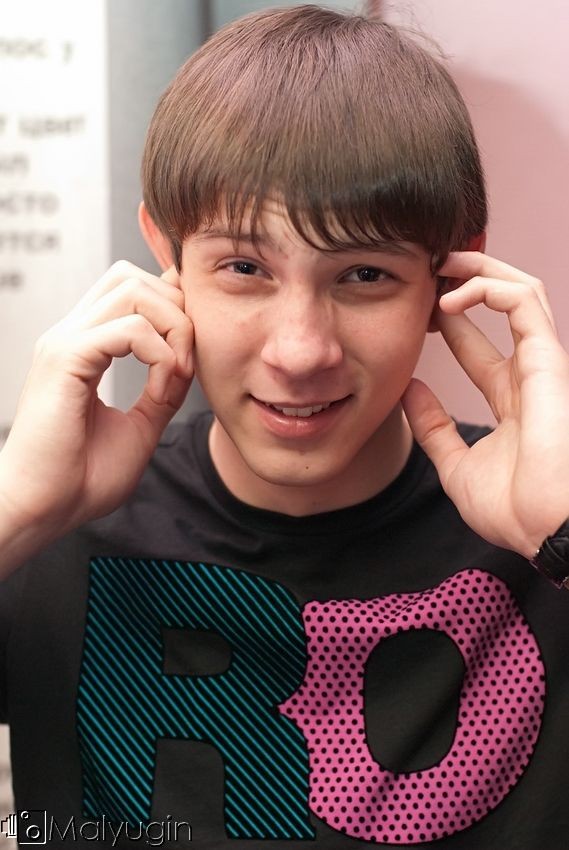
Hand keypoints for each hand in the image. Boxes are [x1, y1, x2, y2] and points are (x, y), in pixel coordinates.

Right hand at [0, 261, 193, 567]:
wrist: (43, 510)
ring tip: (177, 374)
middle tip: (186, 360)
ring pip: (133, 291)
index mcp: (84, 347)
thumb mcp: (141, 426)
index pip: (130, 289)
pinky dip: (159, 353)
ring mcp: (65, 343)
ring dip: (172, 327)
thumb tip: (188, 359)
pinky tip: (162, 386)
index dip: (170, 307)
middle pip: (132, 277)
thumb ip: (164, 389)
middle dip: (175, 308)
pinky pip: (128, 329)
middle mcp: (71, 335)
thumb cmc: (80, 478)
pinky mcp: (65, 360)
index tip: (188, 357)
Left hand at [402, 251, 568, 556]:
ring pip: (519, 290)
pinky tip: (450, 299)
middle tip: (425, 272)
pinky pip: (524, 300)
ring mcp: (541, 364)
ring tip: (438, 265)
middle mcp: (528, 375)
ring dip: (477, 269)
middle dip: (464, 281)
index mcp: (510, 399)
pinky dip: (487, 287)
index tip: (411, 313)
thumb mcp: (456, 465)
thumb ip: (434, 428)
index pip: (475, 345)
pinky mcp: (548, 359)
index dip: (444, 321)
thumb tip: (410, 389)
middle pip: (500, 306)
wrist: (544, 532)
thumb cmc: (512, 510)